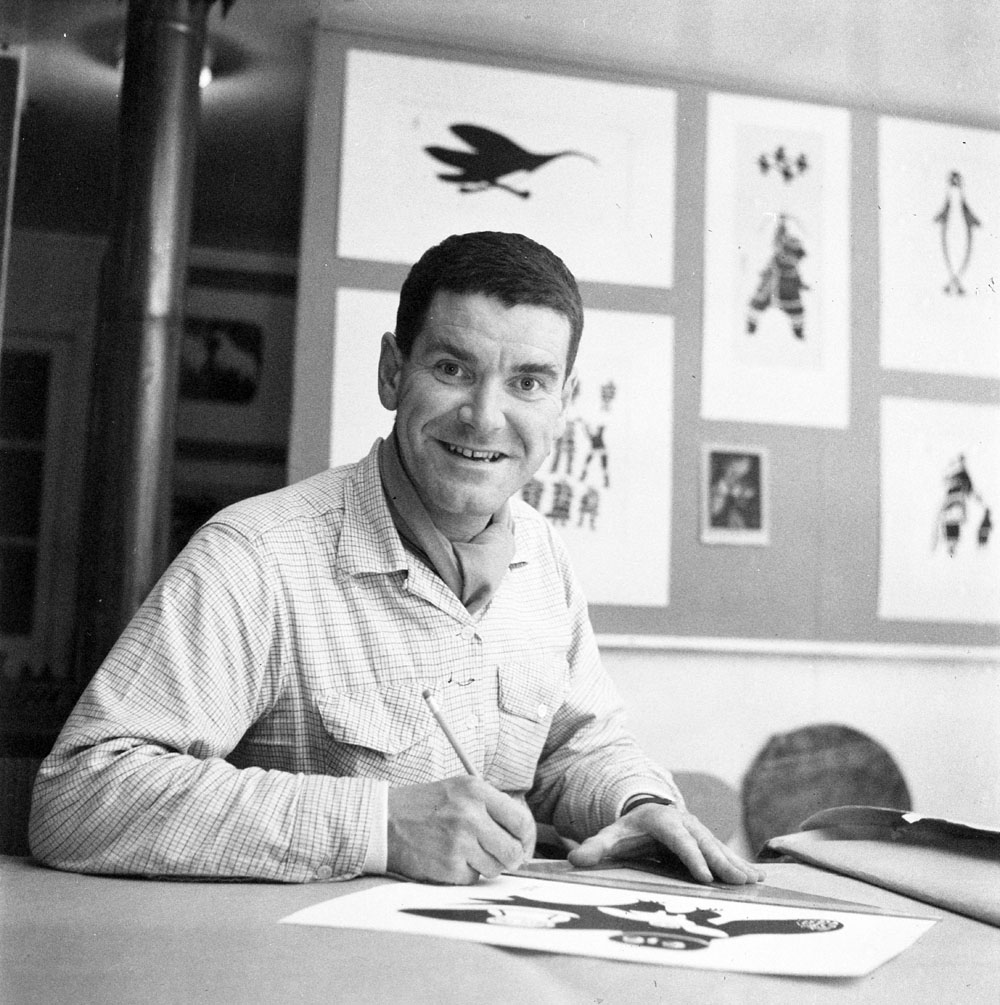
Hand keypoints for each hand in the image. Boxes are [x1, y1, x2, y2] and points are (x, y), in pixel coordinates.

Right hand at [386, 776, 536, 884]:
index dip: (527, 839)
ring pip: (495, 868)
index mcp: (476, 791)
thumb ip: (491, 806)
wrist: (384, 822)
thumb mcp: (460, 790)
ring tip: (464, 851)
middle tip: (497, 856)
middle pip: (514, 851)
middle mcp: (471, 814)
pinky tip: (448, 859)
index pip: (522, 820)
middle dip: (509, 858)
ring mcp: (459, 842)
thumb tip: (522, 833)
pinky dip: (463, 873)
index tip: (522, 846)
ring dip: (484, 865)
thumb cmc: (424, 806)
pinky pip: (472, 878)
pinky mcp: (449, 866)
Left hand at [566, 802, 764, 884]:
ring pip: (719, 848)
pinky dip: (741, 864)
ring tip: (754, 881)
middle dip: (722, 863)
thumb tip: (574, 860)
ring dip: (736, 865)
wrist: (645, 811)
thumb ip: (594, 848)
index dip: (691, 857)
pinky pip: (725, 853)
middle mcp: (685, 823)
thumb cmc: (628, 830)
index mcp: (661, 820)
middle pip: (705, 844)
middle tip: (739, 882)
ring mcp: (698, 830)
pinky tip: (758, 878)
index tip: (704, 877)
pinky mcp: (706, 841)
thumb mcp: (610, 836)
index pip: (678, 839)